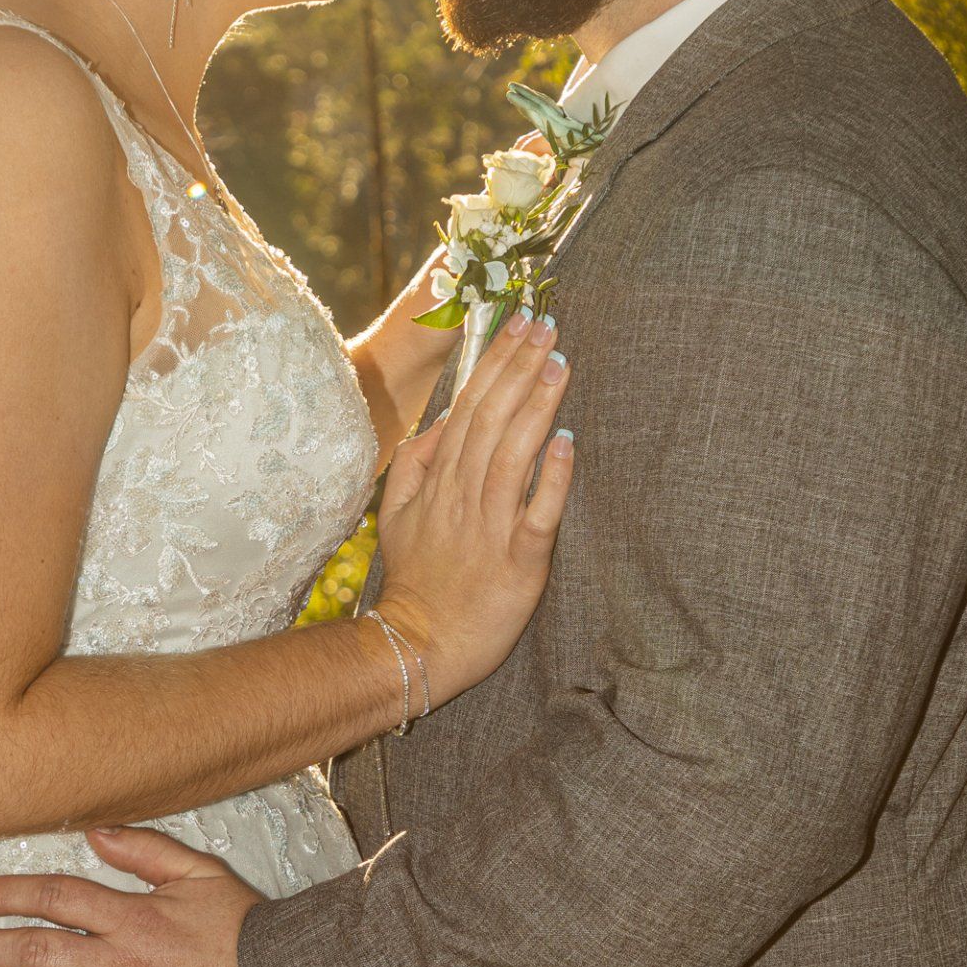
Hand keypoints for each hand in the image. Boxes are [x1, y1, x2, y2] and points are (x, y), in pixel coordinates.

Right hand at [373, 309, 573, 705]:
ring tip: (561, 365)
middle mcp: (465, 495)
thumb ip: (418, 460)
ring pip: (515, 455)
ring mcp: (491, 526)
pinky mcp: (519, 561)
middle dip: (520, 368)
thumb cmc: (416, 578)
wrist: (419, 644)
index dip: (496, 362)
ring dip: (538, 407)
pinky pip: (538, 514)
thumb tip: (446, 416)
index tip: (519, 321)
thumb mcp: (398, 512)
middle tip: (548, 324)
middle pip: (493, 419)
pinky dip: (554, 478)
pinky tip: (568, 443)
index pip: (470, 407)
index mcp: (441, 479)